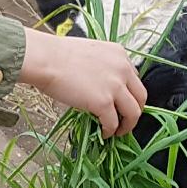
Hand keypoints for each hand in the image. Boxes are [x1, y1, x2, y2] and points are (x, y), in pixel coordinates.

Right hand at [20, 28, 146, 137]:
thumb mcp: (90, 53)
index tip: (121, 102)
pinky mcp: (104, 102)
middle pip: (141, 96)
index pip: (134, 78)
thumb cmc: (57, 55)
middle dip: (135, 111)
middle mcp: (123, 69)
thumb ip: (101, 68)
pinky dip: (109, 131)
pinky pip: (113, 122)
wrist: (46, 59)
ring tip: (117, 132)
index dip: (128, 93)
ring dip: (127, 125)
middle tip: (125, 120)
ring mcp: (115, 86)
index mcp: (119, 54)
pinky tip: (103, 133)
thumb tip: (99, 88)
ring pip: (133, 113)